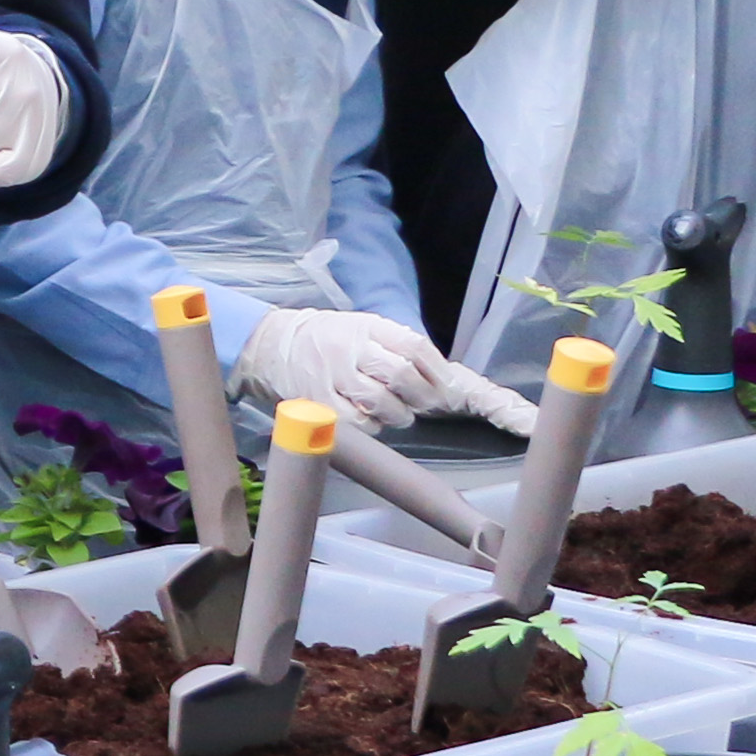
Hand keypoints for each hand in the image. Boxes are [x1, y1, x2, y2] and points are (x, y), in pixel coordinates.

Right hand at [240, 305, 537, 435]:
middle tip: (421, 401)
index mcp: (375, 329)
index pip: (421, 351)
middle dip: (422, 396)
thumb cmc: (332, 341)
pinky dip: (370, 427)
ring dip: (396, 413)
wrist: (272, 344)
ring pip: (388, 406)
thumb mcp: (368, 328)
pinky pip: (362, 426)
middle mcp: (358, 350)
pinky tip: (362, 416)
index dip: (446, 377)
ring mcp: (338, 378)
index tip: (483, 405)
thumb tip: (445, 383)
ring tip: (385, 405)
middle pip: (409, 379)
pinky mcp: (322, 404)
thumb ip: (404, 348)